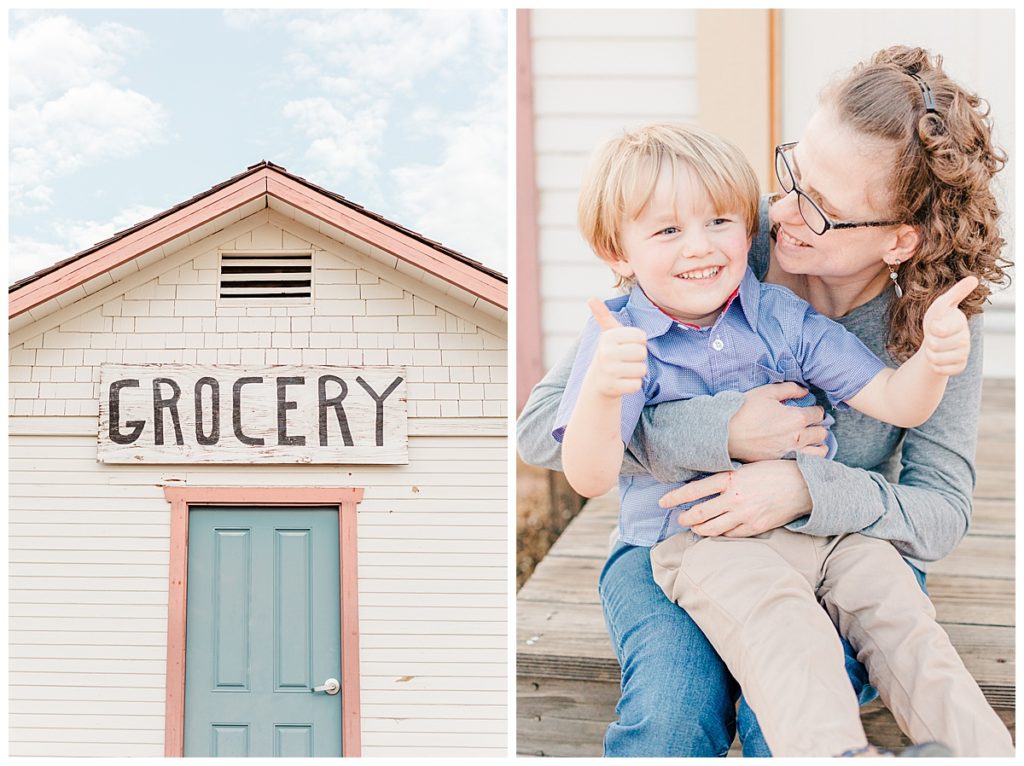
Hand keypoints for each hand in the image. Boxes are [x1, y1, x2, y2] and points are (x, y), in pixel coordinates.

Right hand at [585, 298, 647, 398]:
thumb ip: (603, 316)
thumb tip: (591, 299)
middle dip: (638, 358)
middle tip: (626, 360)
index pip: (641, 336)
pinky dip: (633, 384)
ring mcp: (609, 371)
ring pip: (642, 369)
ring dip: (636, 372)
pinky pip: (637, 384)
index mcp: (608, 337)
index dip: (638, 343)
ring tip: (624, 370)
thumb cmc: (610, 353)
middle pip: (642, 353)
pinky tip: (623, 382)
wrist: (598, 381)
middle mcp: (606, 352)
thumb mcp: (608, 335)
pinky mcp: (612, 387)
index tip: (627, 346)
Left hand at [658, 460, 811, 536]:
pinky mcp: (755, 527)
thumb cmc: (772, 471)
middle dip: (685, 518)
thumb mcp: (745, 467)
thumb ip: (724, 477)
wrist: (802, 485)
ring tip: (694, 527)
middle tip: (679, 519)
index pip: (694, 490)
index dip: (675, 498)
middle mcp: (734, 498)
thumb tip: (701, 485)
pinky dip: (719, 534)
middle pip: (699, 513)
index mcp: (730, 478)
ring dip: (699, 529)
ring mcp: (744, 515)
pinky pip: (730, 535)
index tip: (663, 502)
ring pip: (712, 529)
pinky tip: (715, 532)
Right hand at [727, 383, 828, 461]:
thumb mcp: (766, 392)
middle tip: (809, 423)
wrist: (725, 434)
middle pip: (822, 433)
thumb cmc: (743, 410)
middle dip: (818, 426)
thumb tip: (804, 391)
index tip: (810, 409)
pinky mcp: (782, 462)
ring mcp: (790, 452)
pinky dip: (808, 456)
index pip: (818, 414)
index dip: (815, 409)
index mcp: (796, 418)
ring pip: (820, 451)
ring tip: (809, 439)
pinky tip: (801, 450)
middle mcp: (798, 437)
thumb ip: (789, 389)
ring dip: (817, 444)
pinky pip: (806, 462)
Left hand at [921, 275, 977, 375]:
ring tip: (935, 347)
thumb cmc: (938, 320)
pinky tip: (938, 358)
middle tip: (933, 337)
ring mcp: (963, 354)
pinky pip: (939, 370)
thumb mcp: (942, 305)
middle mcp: (965, 339)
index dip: (932, 328)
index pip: (939, 330)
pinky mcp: (959, 367)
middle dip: (928, 341)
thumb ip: (956, 292)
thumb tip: (974, 278)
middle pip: (935, 345)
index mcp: (961, 323)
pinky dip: (933, 365)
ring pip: (935, 359)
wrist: (935, 342)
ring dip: (929, 354)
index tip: (935, 325)